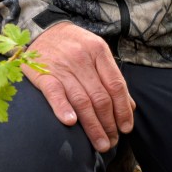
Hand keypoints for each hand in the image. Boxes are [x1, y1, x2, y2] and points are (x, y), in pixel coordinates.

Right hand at [25, 21, 134, 151]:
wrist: (42, 29)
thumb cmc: (73, 45)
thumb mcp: (96, 52)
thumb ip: (111, 76)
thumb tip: (130, 107)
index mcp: (98, 51)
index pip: (116, 85)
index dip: (123, 110)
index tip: (125, 128)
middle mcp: (81, 57)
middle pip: (100, 97)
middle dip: (109, 124)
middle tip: (111, 142)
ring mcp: (61, 65)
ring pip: (82, 100)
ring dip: (93, 126)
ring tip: (100, 143)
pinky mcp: (42, 72)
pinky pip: (54, 92)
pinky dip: (63, 108)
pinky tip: (70, 122)